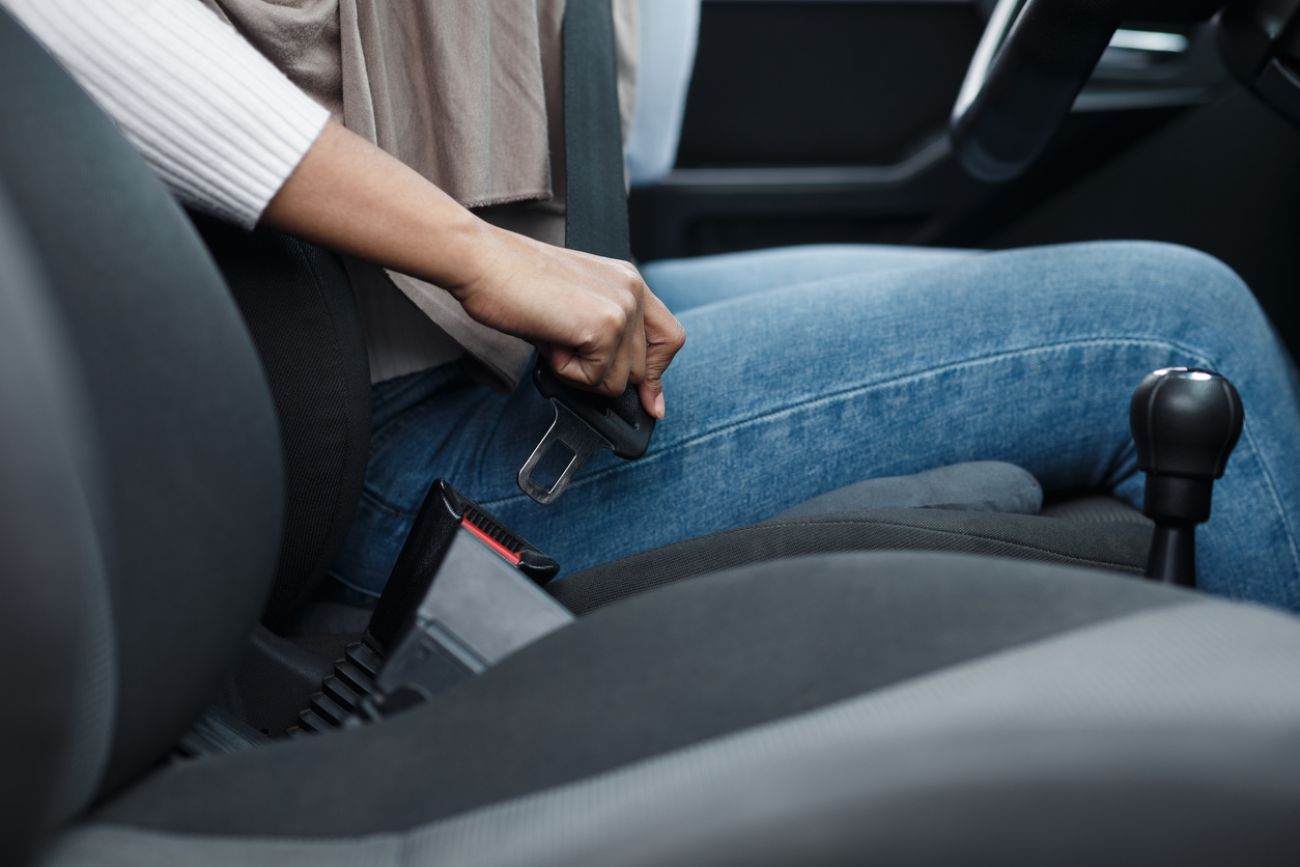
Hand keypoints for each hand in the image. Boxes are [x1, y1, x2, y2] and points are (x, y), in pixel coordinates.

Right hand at [448, 224, 684, 417]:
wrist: (484, 261)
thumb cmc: (514, 283)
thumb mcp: (573, 307)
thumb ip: (606, 337)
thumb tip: (626, 386)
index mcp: (628, 281)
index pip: (668, 338)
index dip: (656, 374)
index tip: (650, 402)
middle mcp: (633, 291)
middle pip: (639, 369)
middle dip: (600, 374)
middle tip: (561, 343)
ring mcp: (622, 308)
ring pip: (617, 381)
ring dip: (580, 372)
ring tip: (553, 335)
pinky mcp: (604, 326)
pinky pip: (594, 380)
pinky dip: (566, 371)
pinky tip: (549, 339)